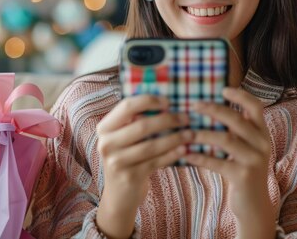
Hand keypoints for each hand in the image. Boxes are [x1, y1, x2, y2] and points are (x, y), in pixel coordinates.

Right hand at [95, 94, 192, 238]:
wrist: (119, 196)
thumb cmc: (128, 158)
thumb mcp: (124, 138)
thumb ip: (136, 120)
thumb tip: (168, 101)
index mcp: (105, 128)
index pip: (127, 106)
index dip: (149, 100)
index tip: (168, 101)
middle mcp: (106, 143)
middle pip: (142, 125)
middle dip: (168, 119)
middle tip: (186, 118)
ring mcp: (117, 161)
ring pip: (152, 145)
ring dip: (175, 138)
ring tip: (191, 133)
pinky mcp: (130, 176)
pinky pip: (156, 161)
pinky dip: (172, 154)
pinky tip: (185, 149)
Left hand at [184, 87, 275, 238]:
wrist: (253, 204)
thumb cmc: (242, 169)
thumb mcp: (245, 147)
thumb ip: (235, 130)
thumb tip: (207, 108)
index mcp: (262, 132)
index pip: (256, 106)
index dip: (241, 95)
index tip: (222, 89)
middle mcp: (262, 143)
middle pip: (237, 120)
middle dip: (214, 110)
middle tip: (193, 105)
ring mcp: (254, 160)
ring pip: (226, 140)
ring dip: (203, 134)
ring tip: (186, 131)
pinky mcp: (243, 176)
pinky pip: (218, 163)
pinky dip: (200, 157)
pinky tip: (185, 154)